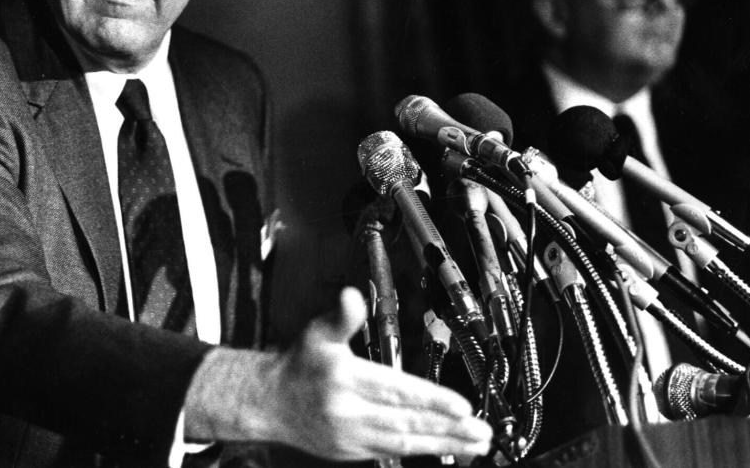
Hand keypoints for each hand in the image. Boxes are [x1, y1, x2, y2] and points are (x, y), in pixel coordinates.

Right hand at [185, 287, 491, 460]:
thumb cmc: (298, 365)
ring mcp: (351, 436)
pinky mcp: (352, 451)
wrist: (269, 402)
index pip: (397, 392)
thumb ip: (341, 317)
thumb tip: (352, 297)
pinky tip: (445, 448)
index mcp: (346, 380)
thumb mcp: (317, 334)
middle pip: (407, 423)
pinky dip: (422, 451)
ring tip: (474, 443)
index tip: (462, 405)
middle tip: (480, 430)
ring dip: (443, 444)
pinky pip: (393, 453)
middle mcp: (349, 412)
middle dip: (447, 428)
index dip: (432, 400)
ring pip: (405, 443)